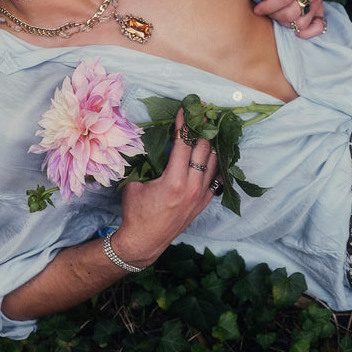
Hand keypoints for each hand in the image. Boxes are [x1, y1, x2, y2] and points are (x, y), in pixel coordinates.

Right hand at [114, 110, 219, 266]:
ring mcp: (201, 195)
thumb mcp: (134, 184)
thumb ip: (146, 164)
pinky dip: (215, 162)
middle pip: (204, 149)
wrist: (144, 241)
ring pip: (214, 161)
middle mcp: (192, 187)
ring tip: (209, 127)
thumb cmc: (135, 212)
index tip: (185, 110)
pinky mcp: (203, 202)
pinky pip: (216, 177)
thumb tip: (151, 145)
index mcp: (174, 181)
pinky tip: (212, 151)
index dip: (184, 125)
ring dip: (211, 143)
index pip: (184, 144)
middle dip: (202, 128)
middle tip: (201, 113)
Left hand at [224, 0, 326, 38]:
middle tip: (266, 10)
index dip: (269, 6)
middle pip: (293, 12)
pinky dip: (307, 31)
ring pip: (303, 22)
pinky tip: (293, 28)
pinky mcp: (320, 7)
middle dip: (275, 15)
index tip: (257, 8)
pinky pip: (319, 26)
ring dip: (287, 22)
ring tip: (277, 14)